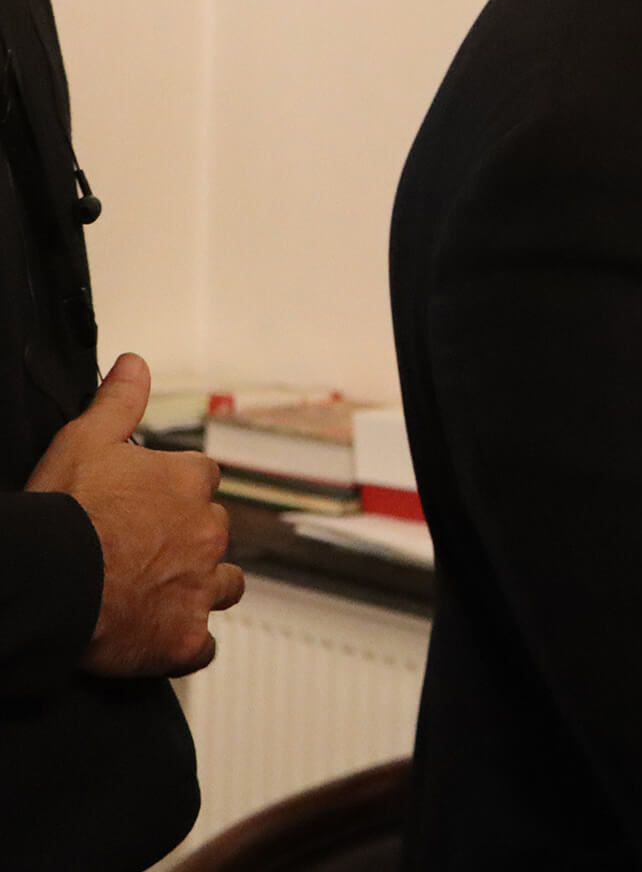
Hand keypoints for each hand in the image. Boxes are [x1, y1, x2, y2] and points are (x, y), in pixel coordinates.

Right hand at [25, 351, 244, 676]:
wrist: (50, 580)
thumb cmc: (66, 509)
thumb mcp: (87, 438)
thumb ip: (119, 400)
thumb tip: (136, 363)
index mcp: (189, 483)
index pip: (202, 478)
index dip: (177, 490)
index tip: (151, 502)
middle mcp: (207, 533)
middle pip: (215, 531)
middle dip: (192, 539)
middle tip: (151, 552)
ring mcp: (199, 589)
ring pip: (224, 587)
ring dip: (204, 588)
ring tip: (168, 594)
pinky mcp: (183, 640)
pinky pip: (201, 645)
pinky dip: (186, 643)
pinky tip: (163, 640)